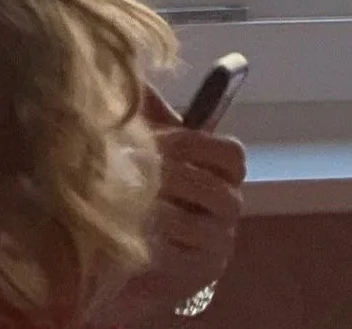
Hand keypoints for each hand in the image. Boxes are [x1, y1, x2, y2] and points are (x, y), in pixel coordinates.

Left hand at [90, 85, 247, 326]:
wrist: (135, 259)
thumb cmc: (149, 195)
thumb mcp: (152, 152)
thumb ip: (150, 116)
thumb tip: (132, 76)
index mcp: (226, 174)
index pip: (231, 154)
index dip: (195, 144)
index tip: (158, 141)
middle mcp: (230, 207)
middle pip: (210, 186)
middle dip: (166, 175)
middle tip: (128, 168)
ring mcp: (217, 243)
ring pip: (188, 221)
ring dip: (150, 208)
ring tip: (120, 199)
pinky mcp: (198, 275)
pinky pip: (174, 255)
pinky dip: (146, 241)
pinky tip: (125, 232)